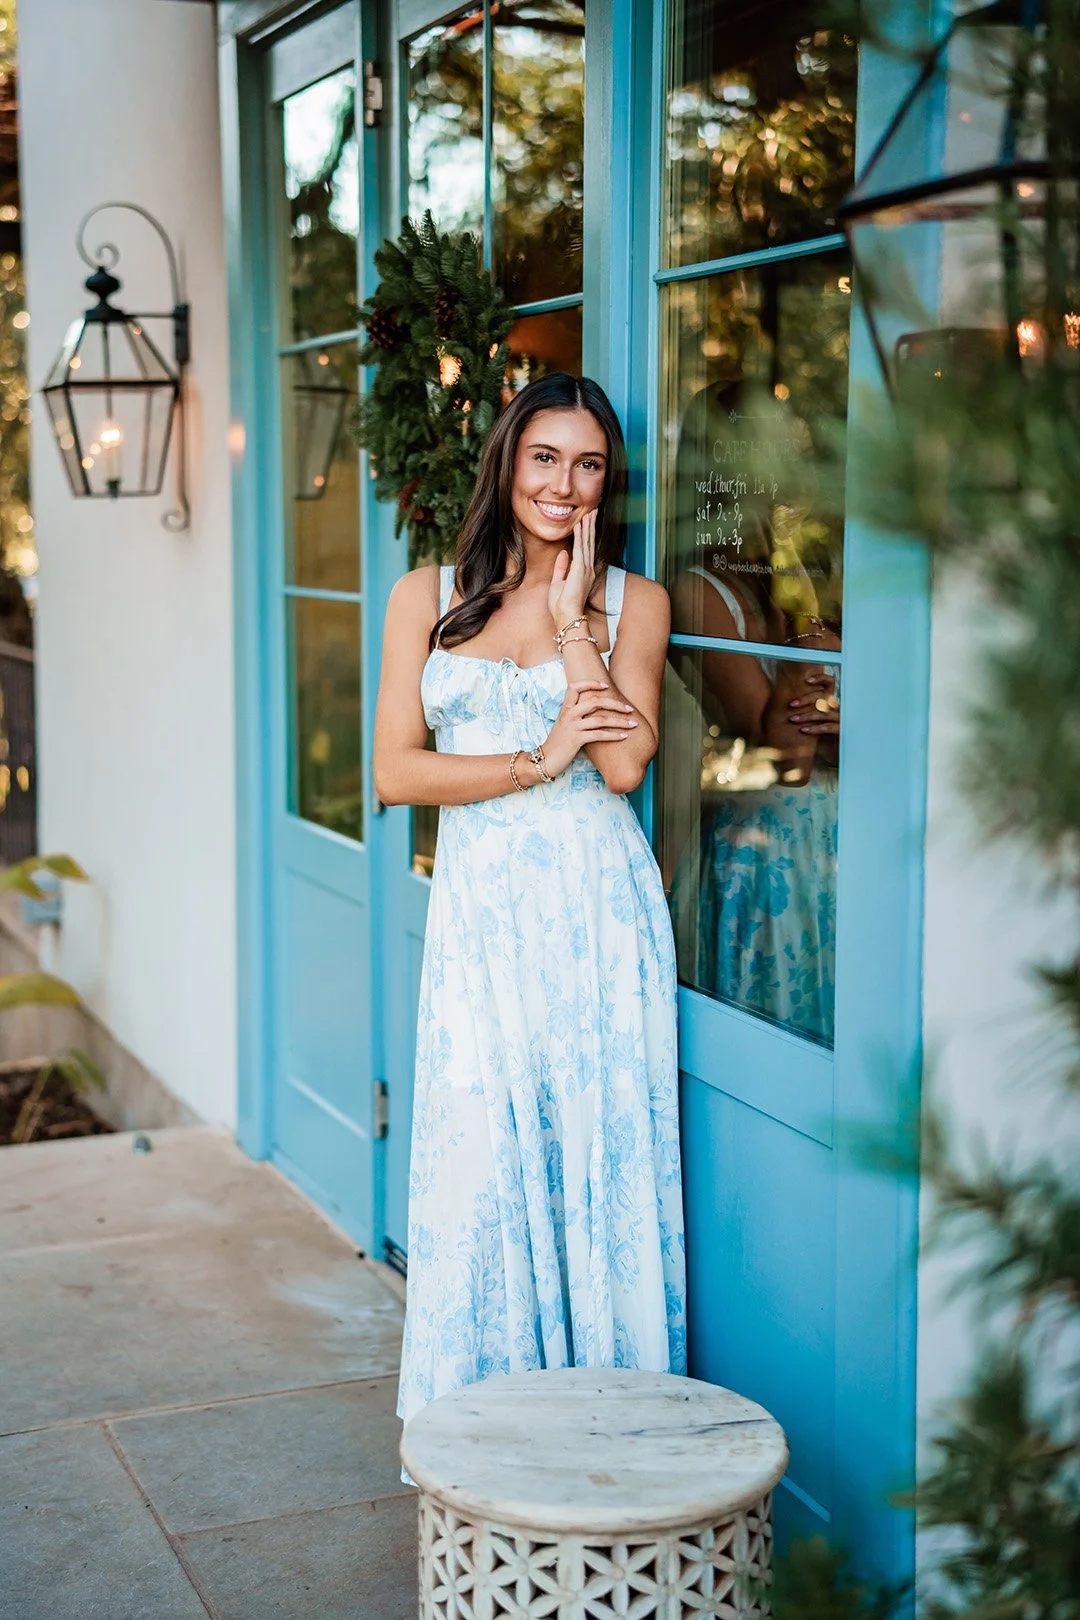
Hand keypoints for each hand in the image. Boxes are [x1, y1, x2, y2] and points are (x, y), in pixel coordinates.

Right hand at [541, 678, 636, 775]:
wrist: (546, 759)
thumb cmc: (558, 743)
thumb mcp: (565, 725)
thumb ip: (577, 716)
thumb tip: (595, 712)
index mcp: (565, 709)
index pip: (575, 687)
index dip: (590, 683)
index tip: (606, 686)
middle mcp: (569, 715)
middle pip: (594, 701)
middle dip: (615, 704)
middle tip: (629, 709)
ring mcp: (572, 726)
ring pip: (600, 719)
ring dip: (620, 721)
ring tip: (633, 724)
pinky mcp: (576, 740)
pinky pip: (599, 735)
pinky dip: (614, 735)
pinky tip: (624, 737)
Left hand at [548, 508, 597, 630]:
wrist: (566, 616)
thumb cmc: (562, 605)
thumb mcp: (558, 583)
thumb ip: (561, 567)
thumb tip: (563, 553)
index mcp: (584, 573)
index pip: (586, 549)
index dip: (587, 535)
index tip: (587, 522)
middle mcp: (588, 569)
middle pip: (590, 543)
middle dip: (591, 526)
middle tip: (594, 511)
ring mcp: (585, 569)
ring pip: (587, 542)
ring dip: (588, 527)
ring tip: (590, 513)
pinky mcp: (580, 569)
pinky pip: (581, 548)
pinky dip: (581, 535)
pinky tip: (580, 525)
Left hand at [786, 672, 839, 735]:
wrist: (840, 749)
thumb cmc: (826, 734)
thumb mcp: (817, 719)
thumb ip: (809, 710)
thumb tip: (788, 705)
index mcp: (833, 701)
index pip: (830, 683)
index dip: (821, 678)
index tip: (807, 680)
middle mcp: (838, 708)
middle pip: (823, 698)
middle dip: (806, 700)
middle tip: (791, 704)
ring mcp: (841, 719)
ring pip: (823, 713)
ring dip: (807, 715)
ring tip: (793, 719)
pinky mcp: (841, 731)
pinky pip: (828, 727)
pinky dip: (815, 728)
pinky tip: (803, 730)